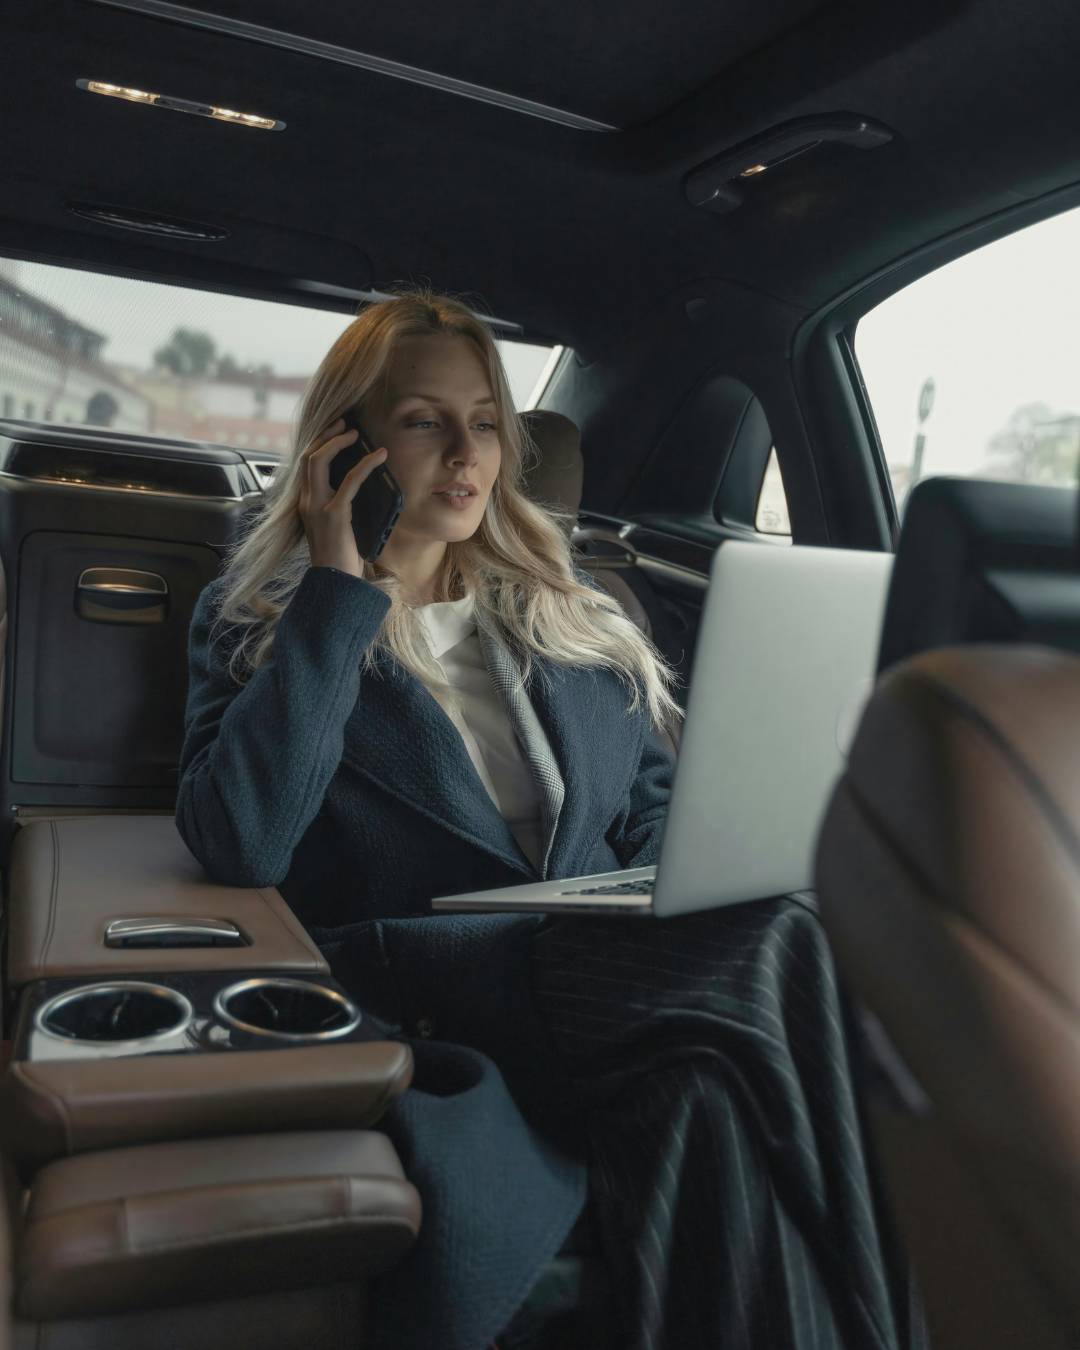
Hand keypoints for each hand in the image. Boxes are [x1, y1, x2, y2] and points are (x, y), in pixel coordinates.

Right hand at [298, 419, 387, 577]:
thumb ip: (339, 505)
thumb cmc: (340, 559)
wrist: (335, 584)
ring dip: (337, 442)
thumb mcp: (337, 527)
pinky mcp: (335, 515)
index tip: (336, 430)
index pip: (306, 465)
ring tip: (356, 433)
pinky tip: (379, 456)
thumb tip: (357, 487)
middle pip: (308, 456)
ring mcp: (318, 507)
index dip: (320, 443)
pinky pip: (350, 481)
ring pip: (318, 461)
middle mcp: (307, 502)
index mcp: (306, 504)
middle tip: (345, 423)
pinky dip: (365, 464)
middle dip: (326, 435)